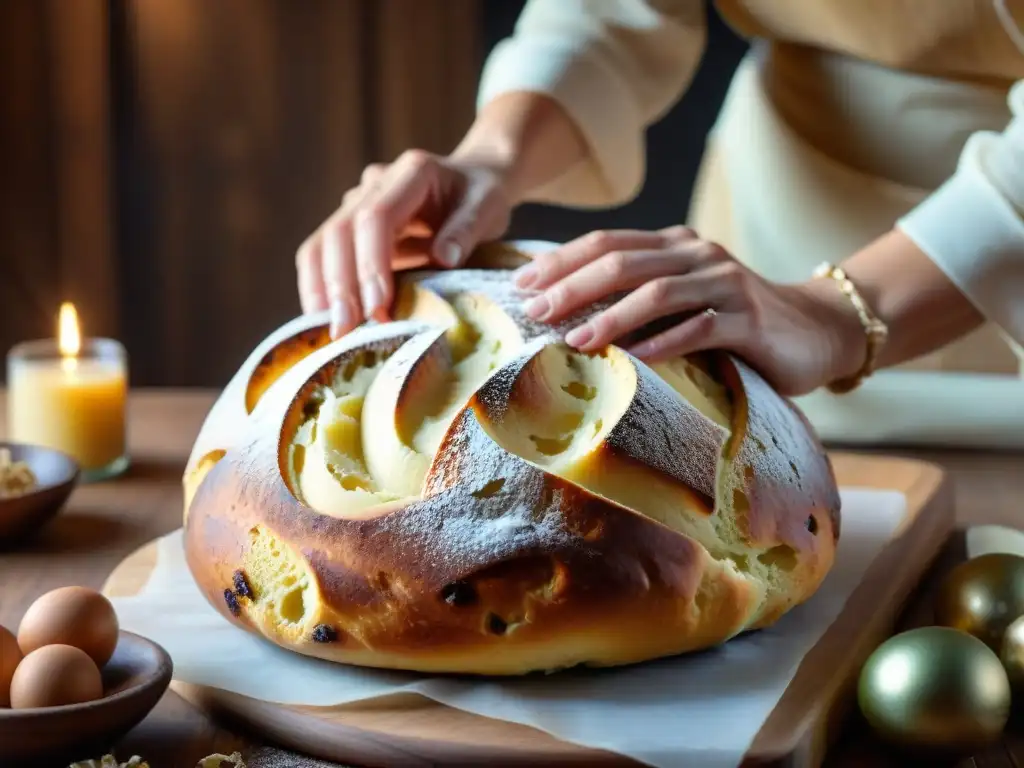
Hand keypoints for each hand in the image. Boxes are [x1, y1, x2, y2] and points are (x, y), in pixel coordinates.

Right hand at [296, 150, 513, 336]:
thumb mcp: (488, 207)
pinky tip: (325, 321)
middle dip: (339, 284)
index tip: (378, 305)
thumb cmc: (482, 196)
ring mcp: (356, 205)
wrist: (471, 181)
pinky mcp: (350, 231)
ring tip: (329, 331)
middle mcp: (374, 184)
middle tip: (345, 329)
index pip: (375, 216)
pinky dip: (320, 290)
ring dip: (320, 290)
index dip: (371, 262)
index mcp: (411, 172)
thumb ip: (468, 228)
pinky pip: (322, 258)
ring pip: (320, 245)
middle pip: (339, 231)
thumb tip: (444, 258)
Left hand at [513, 227, 865, 395]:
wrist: (817, 328)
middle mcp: (697, 255)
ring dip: (612, 316)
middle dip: (573, 286)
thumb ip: (638, 295)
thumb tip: (565, 313)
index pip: (607, 243)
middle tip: (535, 312)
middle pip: (624, 262)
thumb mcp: (683, 298)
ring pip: (659, 292)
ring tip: (575, 341)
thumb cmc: (734, 319)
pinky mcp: (749, 321)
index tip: (522, 286)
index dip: (561, 261)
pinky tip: (636, 361)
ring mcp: (725, 285)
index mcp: (674, 245)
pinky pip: (701, 329)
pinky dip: (665, 344)